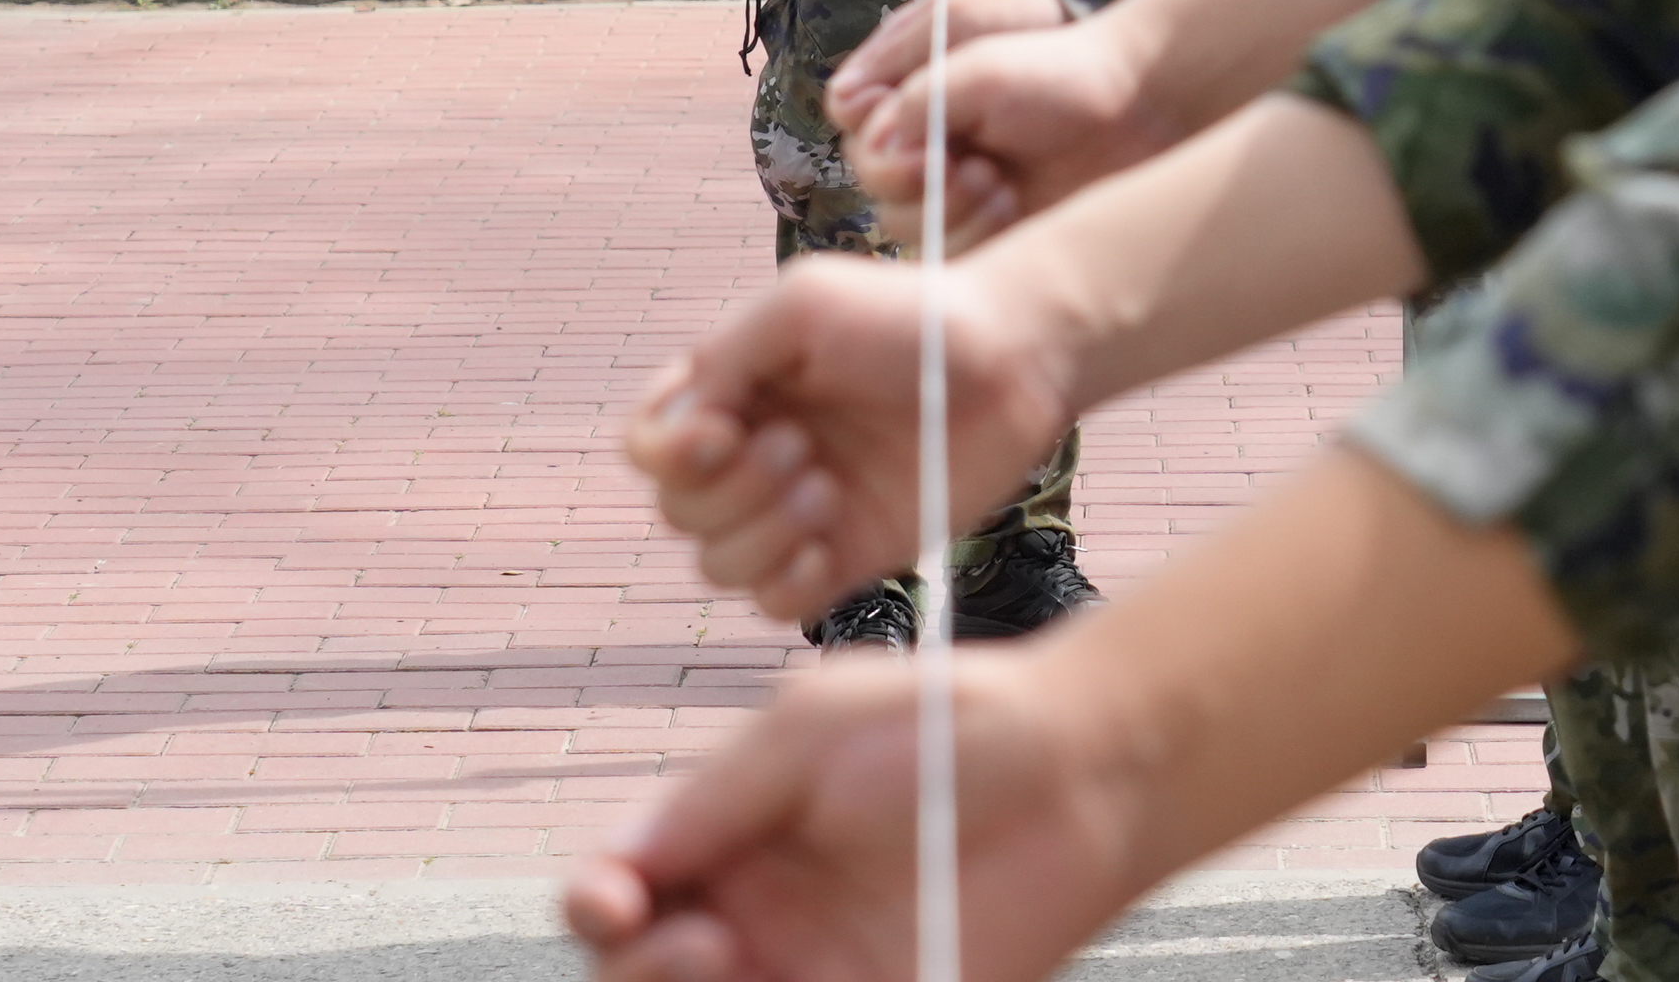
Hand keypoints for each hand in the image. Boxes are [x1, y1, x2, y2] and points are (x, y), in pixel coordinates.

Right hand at [562, 648, 1152, 981]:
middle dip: (637, 972)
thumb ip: (717, 794)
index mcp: (731, 843)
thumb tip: (623, 863)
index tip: (612, 898)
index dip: (596, 905)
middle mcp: (761, 922)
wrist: (1081, 764)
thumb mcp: (812, 726)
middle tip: (704, 943)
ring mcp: (821, 978)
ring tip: (732, 963)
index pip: (623, 895)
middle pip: (642, 978)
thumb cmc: (949, 722)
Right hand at [621, 255, 1076, 616]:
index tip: (726, 428)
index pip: (648, 446)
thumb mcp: (803, 305)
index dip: (669, 452)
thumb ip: (725, 357)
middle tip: (803, 445)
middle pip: (677, 512)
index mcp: (734, 393)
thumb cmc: (909, 317)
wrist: (1008, 362)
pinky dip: (787, 583)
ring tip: (828, 484)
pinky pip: (775, 606)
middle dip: (730, 489)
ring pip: (717, 565)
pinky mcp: (846, 555)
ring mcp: (799, 512)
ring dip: (760, 533)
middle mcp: (754, 456)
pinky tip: (829, 543)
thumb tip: (683, 428)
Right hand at [829, 0, 1079, 248]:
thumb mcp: (975, 37)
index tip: (911, 126)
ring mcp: (951, 189)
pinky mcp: (981, 232)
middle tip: (956, 163)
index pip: (849, 109)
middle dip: (907, 173)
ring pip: (899, 220)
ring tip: (996, 181)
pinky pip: (943, 254)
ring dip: (943, 204)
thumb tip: (866, 135)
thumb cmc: (1058, 57)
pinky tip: (1011, 207)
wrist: (1139, 106)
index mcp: (910, 80)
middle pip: (868, 174)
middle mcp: (922, 136)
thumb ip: (911, 83)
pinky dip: (970, 234)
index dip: (869, 123)